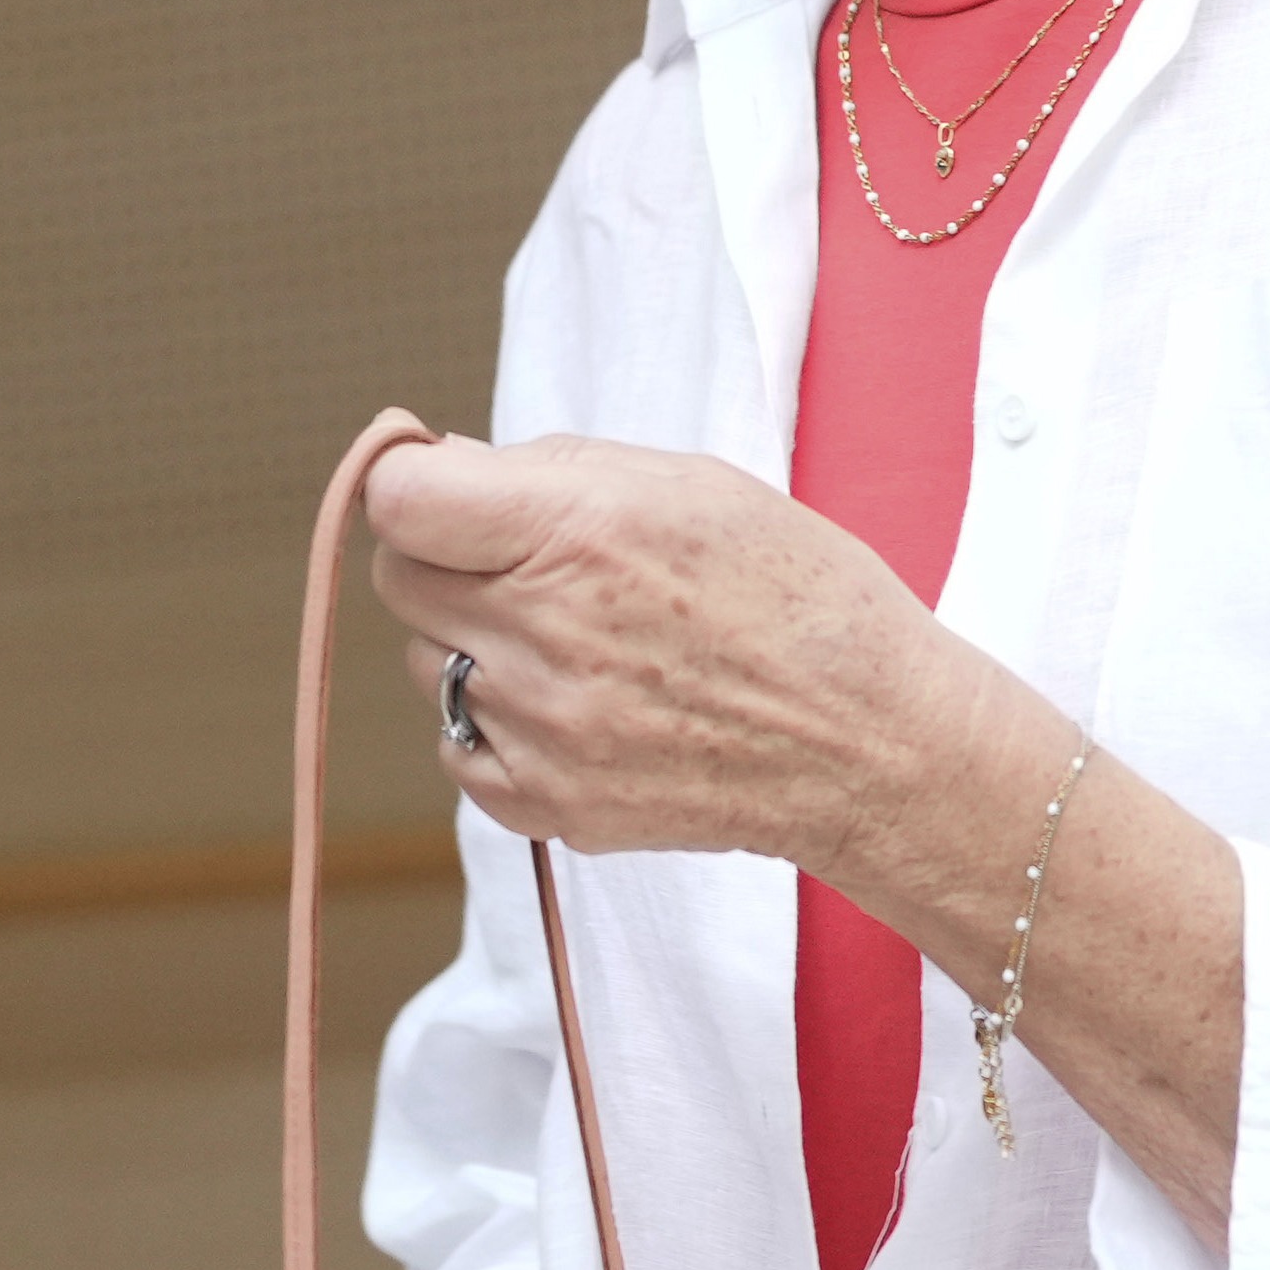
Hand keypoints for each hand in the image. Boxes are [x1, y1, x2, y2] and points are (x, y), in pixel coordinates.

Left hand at [362, 429, 958, 880]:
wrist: (870, 743)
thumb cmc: (801, 597)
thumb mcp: (697, 486)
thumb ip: (560, 468)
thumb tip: (452, 464)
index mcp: (582, 532)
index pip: (399, 499)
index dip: (415, 481)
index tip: (447, 487)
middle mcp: (544, 634)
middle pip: (401, 578)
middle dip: (450, 557)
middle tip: (533, 563)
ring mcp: (537, 730)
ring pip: (428, 662)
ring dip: (480, 642)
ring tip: (586, 643)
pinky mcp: (540, 805)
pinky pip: (457, 745)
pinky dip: (501, 723)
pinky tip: (587, 706)